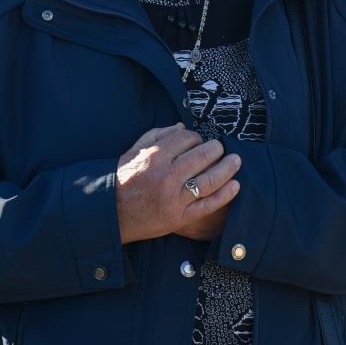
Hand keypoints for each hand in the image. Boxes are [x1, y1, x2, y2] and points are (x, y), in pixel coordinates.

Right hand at [115, 124, 241, 244]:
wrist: (110, 213)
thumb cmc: (122, 180)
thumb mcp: (133, 152)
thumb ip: (157, 136)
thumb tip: (182, 127)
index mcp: (155, 157)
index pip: (187, 139)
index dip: (196, 137)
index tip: (199, 141)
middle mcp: (167, 176)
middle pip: (203, 156)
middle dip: (216, 149)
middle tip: (221, 148)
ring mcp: (175, 198)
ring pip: (210, 179)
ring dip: (228, 168)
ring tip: (235, 161)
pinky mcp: (180, 217)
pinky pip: (208, 205)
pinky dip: (225, 195)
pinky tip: (235, 185)